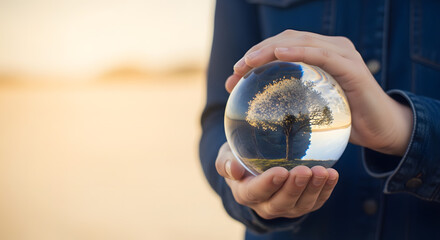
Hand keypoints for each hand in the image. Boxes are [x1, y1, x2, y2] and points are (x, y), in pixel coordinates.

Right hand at [216, 142, 338, 219]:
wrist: (253, 166)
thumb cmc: (239, 157)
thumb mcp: (226, 155)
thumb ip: (225, 162)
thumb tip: (234, 170)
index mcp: (245, 193)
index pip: (255, 192)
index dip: (268, 184)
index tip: (281, 172)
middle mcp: (265, 205)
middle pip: (281, 202)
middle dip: (295, 188)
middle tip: (305, 170)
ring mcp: (286, 207)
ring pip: (301, 205)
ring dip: (314, 189)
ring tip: (323, 171)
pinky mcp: (302, 204)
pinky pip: (315, 202)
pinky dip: (326, 190)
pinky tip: (333, 175)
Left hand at [226, 30, 412, 155]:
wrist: (381, 130)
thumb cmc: (346, 122)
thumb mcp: (312, 109)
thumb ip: (293, 103)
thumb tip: (260, 114)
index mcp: (319, 56)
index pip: (281, 49)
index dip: (255, 57)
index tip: (234, 77)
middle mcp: (330, 48)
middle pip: (285, 41)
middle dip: (256, 53)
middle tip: (235, 72)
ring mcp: (341, 54)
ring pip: (300, 42)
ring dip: (270, 50)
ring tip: (248, 62)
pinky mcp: (352, 66)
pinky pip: (321, 54)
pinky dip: (300, 51)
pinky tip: (279, 54)